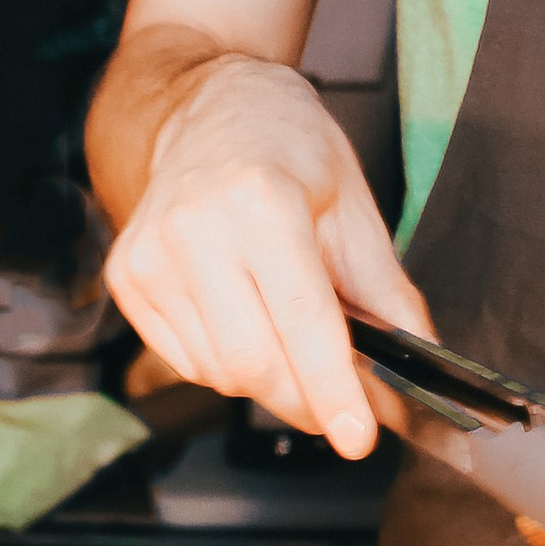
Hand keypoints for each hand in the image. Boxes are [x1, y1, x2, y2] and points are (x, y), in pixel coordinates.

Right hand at [102, 50, 429, 458]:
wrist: (210, 109)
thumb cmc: (287, 146)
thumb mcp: (356, 208)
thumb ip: (389, 294)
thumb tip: (419, 365)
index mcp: (260, 202)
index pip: (302, 321)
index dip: (334, 390)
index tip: (360, 436)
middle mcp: (194, 230)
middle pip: (254, 363)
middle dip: (309, 399)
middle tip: (348, 401)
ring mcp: (149, 257)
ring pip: (219, 372)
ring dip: (272, 382)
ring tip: (297, 340)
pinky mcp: (125, 280)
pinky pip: (188, 361)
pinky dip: (231, 365)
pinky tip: (252, 325)